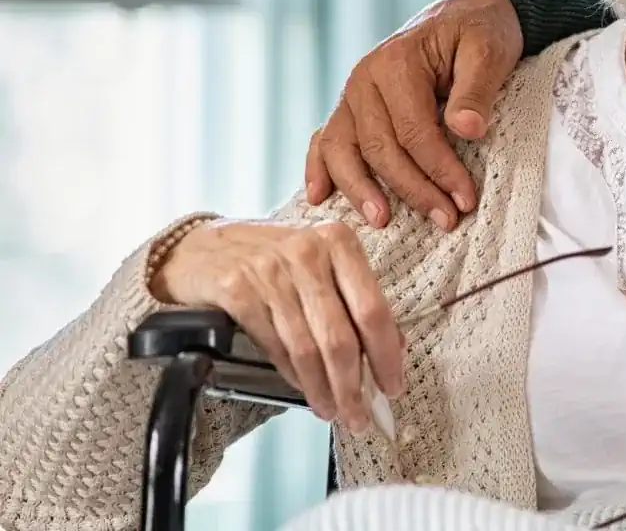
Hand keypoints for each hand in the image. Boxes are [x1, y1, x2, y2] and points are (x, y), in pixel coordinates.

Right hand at [150, 221, 404, 431]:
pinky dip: (293, 374)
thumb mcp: (320, 263)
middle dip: (352, 384)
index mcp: (339, 241)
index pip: (373, 308)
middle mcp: (307, 252)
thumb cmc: (272, 258)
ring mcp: (270, 271)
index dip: (386, 355)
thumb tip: (393, 347)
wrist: (200, 248)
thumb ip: (355, 297)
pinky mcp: (237, 290)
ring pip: (307, 348)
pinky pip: (275, 346)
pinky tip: (304, 389)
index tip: (393, 386)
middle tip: (359, 416)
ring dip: (323, 388)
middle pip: (340, 335)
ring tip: (333, 411)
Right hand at [305, 0, 522, 229]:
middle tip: (446, 219)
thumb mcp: (489, 50)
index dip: (439, 170)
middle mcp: (364, 79)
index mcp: (396, 62)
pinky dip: (320, 168)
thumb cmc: (481, 32)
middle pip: (380, 148)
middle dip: (413, 189)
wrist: (469, 14)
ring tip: (383, 221)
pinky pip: (327, 140)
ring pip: (344, 150)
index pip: (413, 131)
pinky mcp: (353, 107)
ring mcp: (353, 94)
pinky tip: (320, 197)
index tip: (465, 199)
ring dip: (361, 189)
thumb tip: (467, 130)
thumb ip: (477, 89)